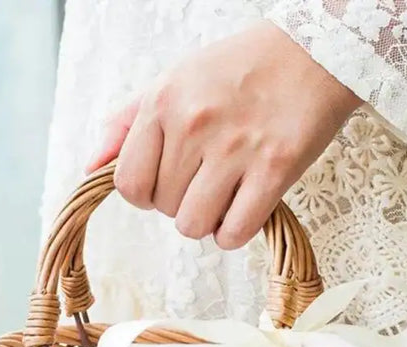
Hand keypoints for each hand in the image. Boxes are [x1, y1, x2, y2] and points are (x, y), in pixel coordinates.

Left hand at [86, 21, 360, 250]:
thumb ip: (127, 124)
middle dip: (180, 203)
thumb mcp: (174, 80)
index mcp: (163, 102)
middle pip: (163, 208)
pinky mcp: (274, 169)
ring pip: (194, 226)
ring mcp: (235, 149)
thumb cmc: (239, 70)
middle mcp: (194, 124)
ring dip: (207, 221)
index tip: (166, 183)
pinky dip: (234, 233)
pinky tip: (244, 208)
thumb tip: (91, 167)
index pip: (128, 183)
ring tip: (225, 194)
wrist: (315, 52)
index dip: (145, 194)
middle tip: (207, 179)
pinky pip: (234, 233)